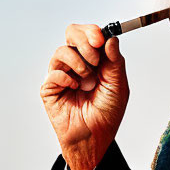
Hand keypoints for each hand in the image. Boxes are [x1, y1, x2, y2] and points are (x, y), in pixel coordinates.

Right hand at [40, 24, 128, 169]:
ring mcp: (62, 74)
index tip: (100, 39)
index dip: (93, 31)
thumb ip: (115, 61)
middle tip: (94, 58)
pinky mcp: (50, 88)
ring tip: (87, 81)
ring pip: (61, 51)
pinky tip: (75, 88)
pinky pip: (54, 73)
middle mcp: (77, 63)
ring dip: (78, 63)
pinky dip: (66, 78)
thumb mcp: (118, 86)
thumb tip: (111, 38)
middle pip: (71, 34)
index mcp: (95, 60)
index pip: (89, 34)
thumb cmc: (106, 115)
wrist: (94, 138)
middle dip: (83, 41)